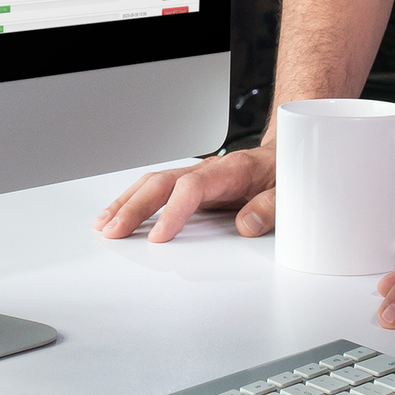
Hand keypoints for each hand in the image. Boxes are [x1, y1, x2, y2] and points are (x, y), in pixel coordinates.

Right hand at [94, 144, 276, 241]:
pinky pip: (156, 190)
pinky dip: (133, 201)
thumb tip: (246, 225)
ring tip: (105, 225)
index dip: (173, 211)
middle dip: (135, 207)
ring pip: (153, 183)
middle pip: (162, 183)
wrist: (288, 157)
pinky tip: (118, 216)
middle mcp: (207, 170)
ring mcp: (196, 177)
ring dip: (126, 203)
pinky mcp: (191, 186)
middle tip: (114, 232)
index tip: (159, 237)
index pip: (192, 187)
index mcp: (231, 170)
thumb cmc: (285, 174)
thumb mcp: (289, 191)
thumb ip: (271, 208)